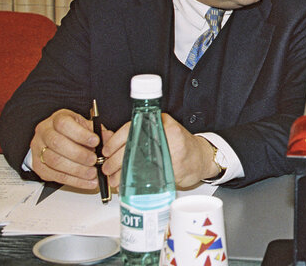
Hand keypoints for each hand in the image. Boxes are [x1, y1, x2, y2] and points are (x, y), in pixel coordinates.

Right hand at [30, 109, 108, 189]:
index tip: (95, 141)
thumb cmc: (73, 131)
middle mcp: (44, 132)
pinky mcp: (39, 166)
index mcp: (57, 119)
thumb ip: (98, 131)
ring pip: (54, 161)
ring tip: (92, 173)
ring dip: (76, 170)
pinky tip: (86, 182)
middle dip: (79, 154)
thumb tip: (109, 138)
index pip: (64, 124)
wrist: (57, 138)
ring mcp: (38, 149)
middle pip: (57, 143)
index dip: (80, 134)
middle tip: (94, 161)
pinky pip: (54, 176)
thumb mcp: (86, 125)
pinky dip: (73, 180)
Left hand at [103, 114, 217, 188]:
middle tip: (107, 169)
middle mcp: (166, 133)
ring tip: (115, 179)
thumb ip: (132, 134)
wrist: (200, 157)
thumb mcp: (156, 133)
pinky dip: (135, 183)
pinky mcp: (175, 166)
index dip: (114, 141)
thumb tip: (106, 136)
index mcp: (159, 122)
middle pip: (132, 148)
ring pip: (139, 164)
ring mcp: (172, 150)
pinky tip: (129, 184)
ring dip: (122, 175)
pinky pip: (150, 176)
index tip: (105, 151)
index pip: (131, 128)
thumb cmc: (177, 144)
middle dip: (115, 162)